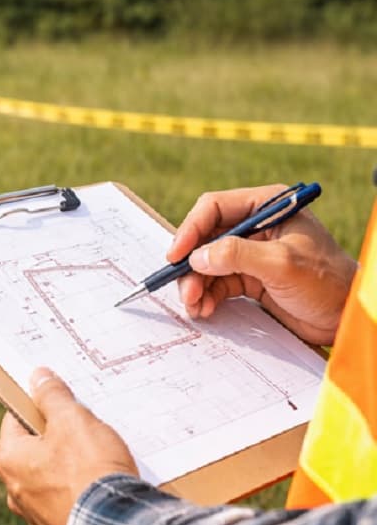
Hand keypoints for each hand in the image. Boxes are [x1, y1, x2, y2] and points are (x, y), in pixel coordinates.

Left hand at [0, 368, 137, 524]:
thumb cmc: (90, 472)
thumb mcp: (73, 420)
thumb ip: (52, 396)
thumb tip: (39, 377)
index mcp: (8, 459)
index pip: (15, 419)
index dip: (36, 405)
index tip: (55, 400)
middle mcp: (14, 489)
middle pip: (32, 449)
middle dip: (56, 436)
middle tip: (81, 427)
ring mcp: (35, 514)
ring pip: (49, 476)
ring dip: (69, 465)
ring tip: (96, 456)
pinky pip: (66, 500)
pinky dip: (79, 490)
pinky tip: (98, 483)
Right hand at [168, 185, 357, 345]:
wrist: (347, 317)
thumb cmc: (328, 282)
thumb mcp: (282, 263)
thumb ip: (237, 255)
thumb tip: (197, 257)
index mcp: (267, 207)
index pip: (215, 208)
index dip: (191, 230)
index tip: (176, 255)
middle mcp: (256, 226)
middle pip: (206, 239)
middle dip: (191, 266)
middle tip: (185, 291)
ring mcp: (251, 253)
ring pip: (207, 264)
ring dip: (196, 285)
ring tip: (195, 306)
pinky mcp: (250, 278)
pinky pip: (217, 283)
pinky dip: (207, 296)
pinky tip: (206, 309)